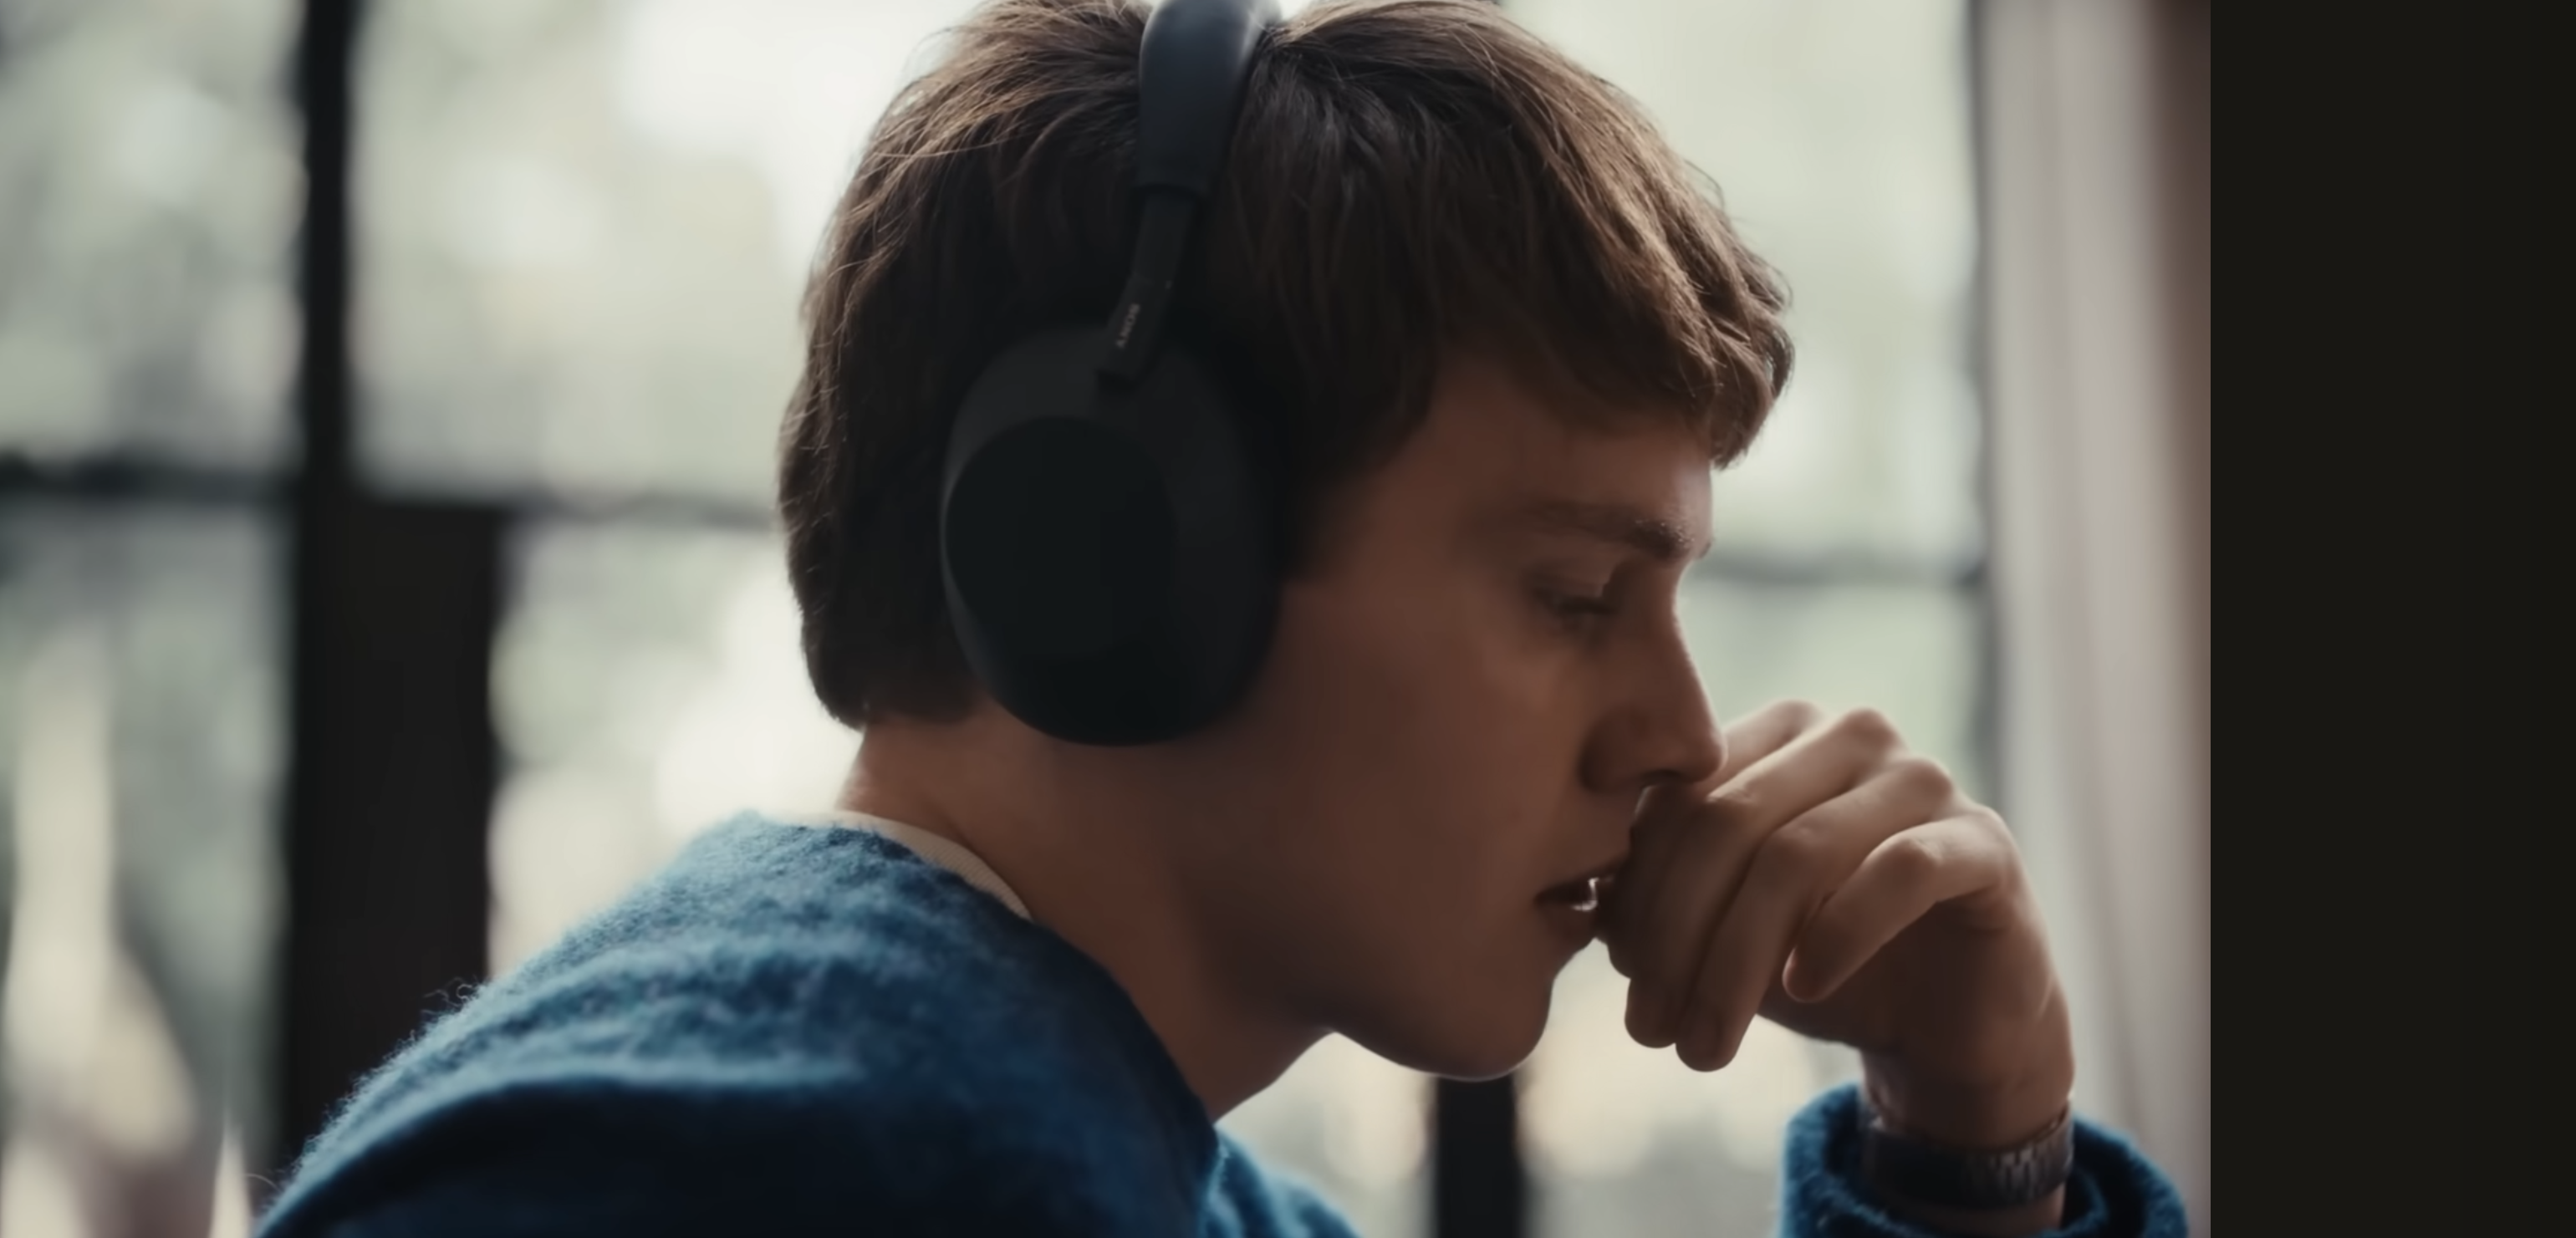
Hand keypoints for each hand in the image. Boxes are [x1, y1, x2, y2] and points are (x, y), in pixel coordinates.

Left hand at [1595, 701, 2073, 1155]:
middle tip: (1651, 1028)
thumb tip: (1591, 906)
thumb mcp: (1723, 931)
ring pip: (1798, 854)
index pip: (1679, 796)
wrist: (1947, 1022)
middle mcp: (1848, 735)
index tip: (1618, 979)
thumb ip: (1660, 900)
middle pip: (1728, 823)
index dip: (1639, 890)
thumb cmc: (1819, 960)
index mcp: (1775, 734)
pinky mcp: (1982, 841)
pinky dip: (1839, 934)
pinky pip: (1900, 872)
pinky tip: (1803, 989)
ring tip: (1706, 1044)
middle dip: (1677, 937)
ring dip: (1736, 962)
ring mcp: (1923, 779)